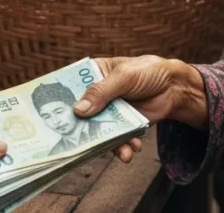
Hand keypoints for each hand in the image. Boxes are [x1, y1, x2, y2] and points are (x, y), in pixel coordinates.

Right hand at [73, 56, 207, 163]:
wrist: (175, 88)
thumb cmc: (148, 72)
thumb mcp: (124, 77)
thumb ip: (102, 92)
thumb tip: (78, 110)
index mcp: (94, 74)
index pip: (71, 86)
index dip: (60, 99)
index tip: (49, 115)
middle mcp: (97, 94)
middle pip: (80, 113)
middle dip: (80, 128)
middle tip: (76, 143)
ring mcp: (109, 111)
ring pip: (97, 130)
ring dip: (106, 143)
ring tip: (121, 151)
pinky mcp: (122, 125)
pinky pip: (115, 139)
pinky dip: (122, 146)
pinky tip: (132, 147)